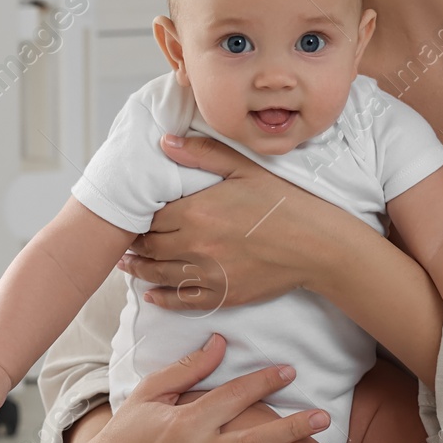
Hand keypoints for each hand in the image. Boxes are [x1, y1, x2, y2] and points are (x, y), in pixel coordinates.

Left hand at [116, 134, 373, 309]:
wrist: (317, 245)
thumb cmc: (285, 202)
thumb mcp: (245, 169)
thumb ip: (202, 154)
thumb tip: (165, 142)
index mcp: (197, 211)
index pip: (152, 217)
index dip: (139, 217)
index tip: (133, 216)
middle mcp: (196, 245)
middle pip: (151, 246)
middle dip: (135, 244)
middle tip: (124, 241)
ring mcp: (208, 273)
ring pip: (160, 274)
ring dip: (140, 270)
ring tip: (128, 265)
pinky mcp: (223, 295)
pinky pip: (183, 300)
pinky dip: (163, 298)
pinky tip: (153, 294)